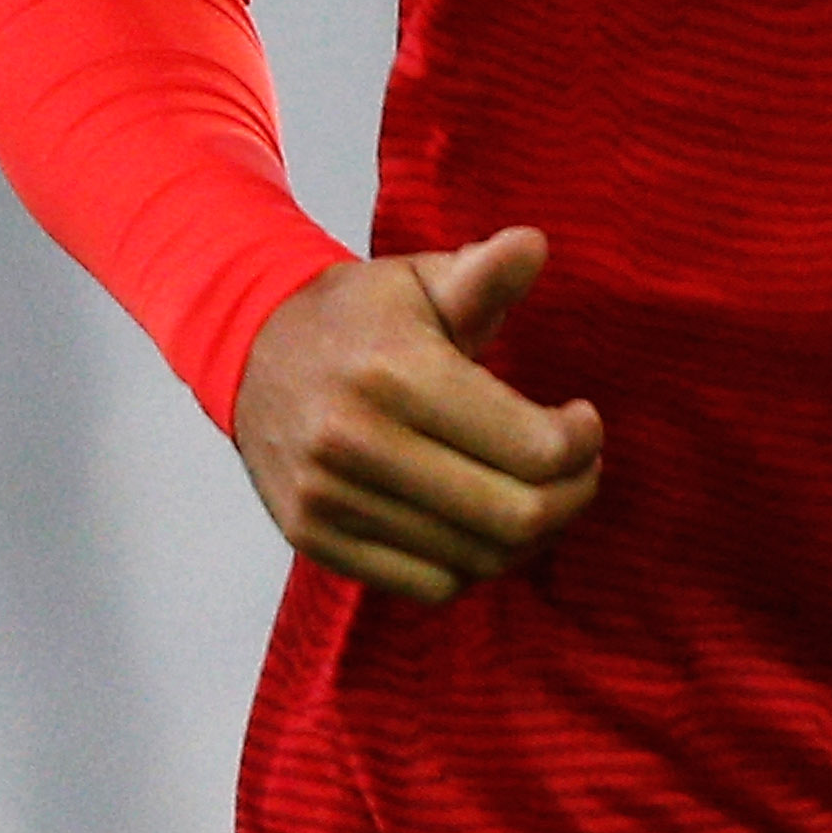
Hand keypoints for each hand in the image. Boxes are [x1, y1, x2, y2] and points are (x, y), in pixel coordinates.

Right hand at [232, 228, 602, 604]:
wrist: (249, 348)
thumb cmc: (359, 315)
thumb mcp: (421, 279)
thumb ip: (485, 272)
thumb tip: (534, 246)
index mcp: (395, 375)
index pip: (534, 449)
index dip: (582, 444)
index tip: (581, 420)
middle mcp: (354, 445)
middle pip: (515, 516)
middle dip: (573, 495)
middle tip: (578, 468)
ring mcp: (328, 500)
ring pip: (477, 560)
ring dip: (531, 537)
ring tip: (538, 493)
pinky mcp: (313, 539)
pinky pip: (427, 586)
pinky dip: (473, 565)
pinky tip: (481, 523)